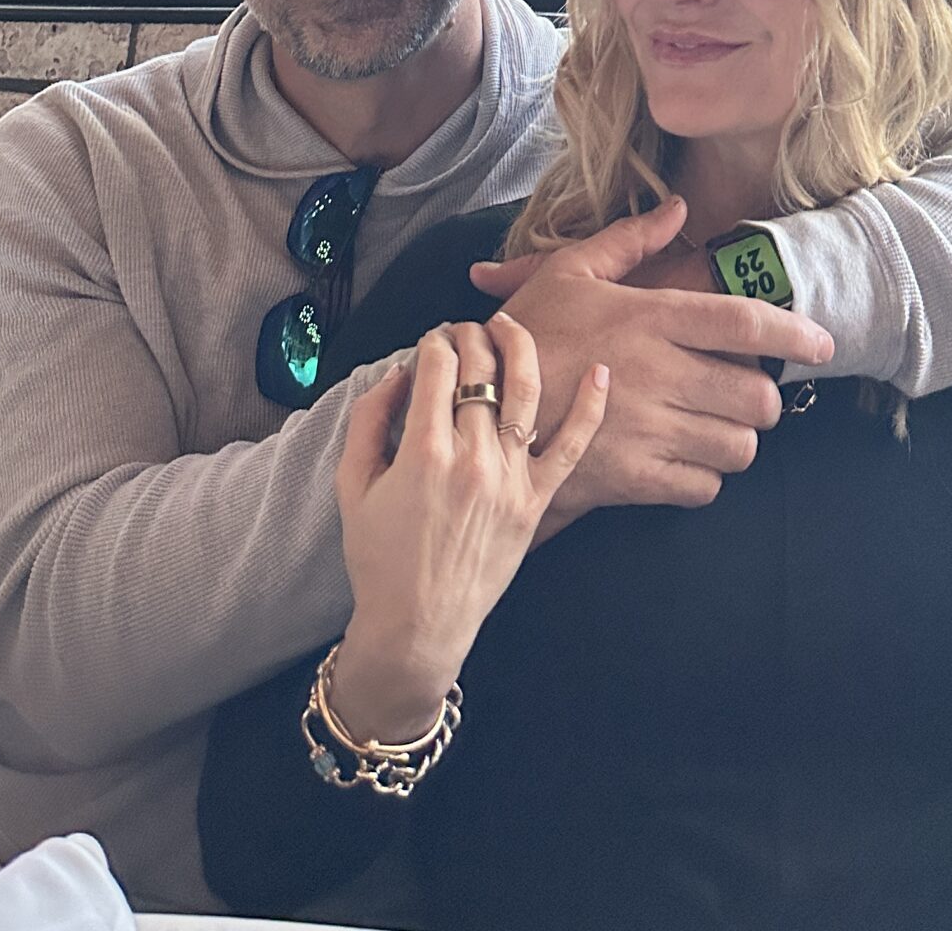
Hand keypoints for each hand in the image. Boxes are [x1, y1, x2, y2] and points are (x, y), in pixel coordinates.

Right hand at [332, 315, 606, 742]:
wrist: (417, 626)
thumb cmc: (379, 559)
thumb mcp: (352, 485)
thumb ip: (369, 418)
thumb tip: (398, 372)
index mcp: (423, 451)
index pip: (438, 364)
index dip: (434, 339)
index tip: (431, 340)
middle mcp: (472, 458)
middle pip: (481, 368)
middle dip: (471, 335)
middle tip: (464, 330)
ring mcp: (510, 479)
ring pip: (525, 390)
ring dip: (519, 346)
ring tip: (509, 325)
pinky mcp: (536, 502)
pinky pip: (572, 446)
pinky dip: (590, 406)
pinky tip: (600, 371)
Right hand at [472, 198, 833, 521]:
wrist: (478, 409)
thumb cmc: (527, 336)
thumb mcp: (570, 271)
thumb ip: (630, 241)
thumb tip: (680, 209)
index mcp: (650, 318)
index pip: (744, 324)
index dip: (793, 333)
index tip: (822, 343)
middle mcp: (659, 374)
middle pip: (754, 395)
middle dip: (761, 399)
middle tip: (742, 392)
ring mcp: (650, 430)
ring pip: (737, 446)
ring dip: (735, 439)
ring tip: (713, 427)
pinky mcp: (635, 479)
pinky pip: (703, 487)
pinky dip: (704, 478)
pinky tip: (684, 460)